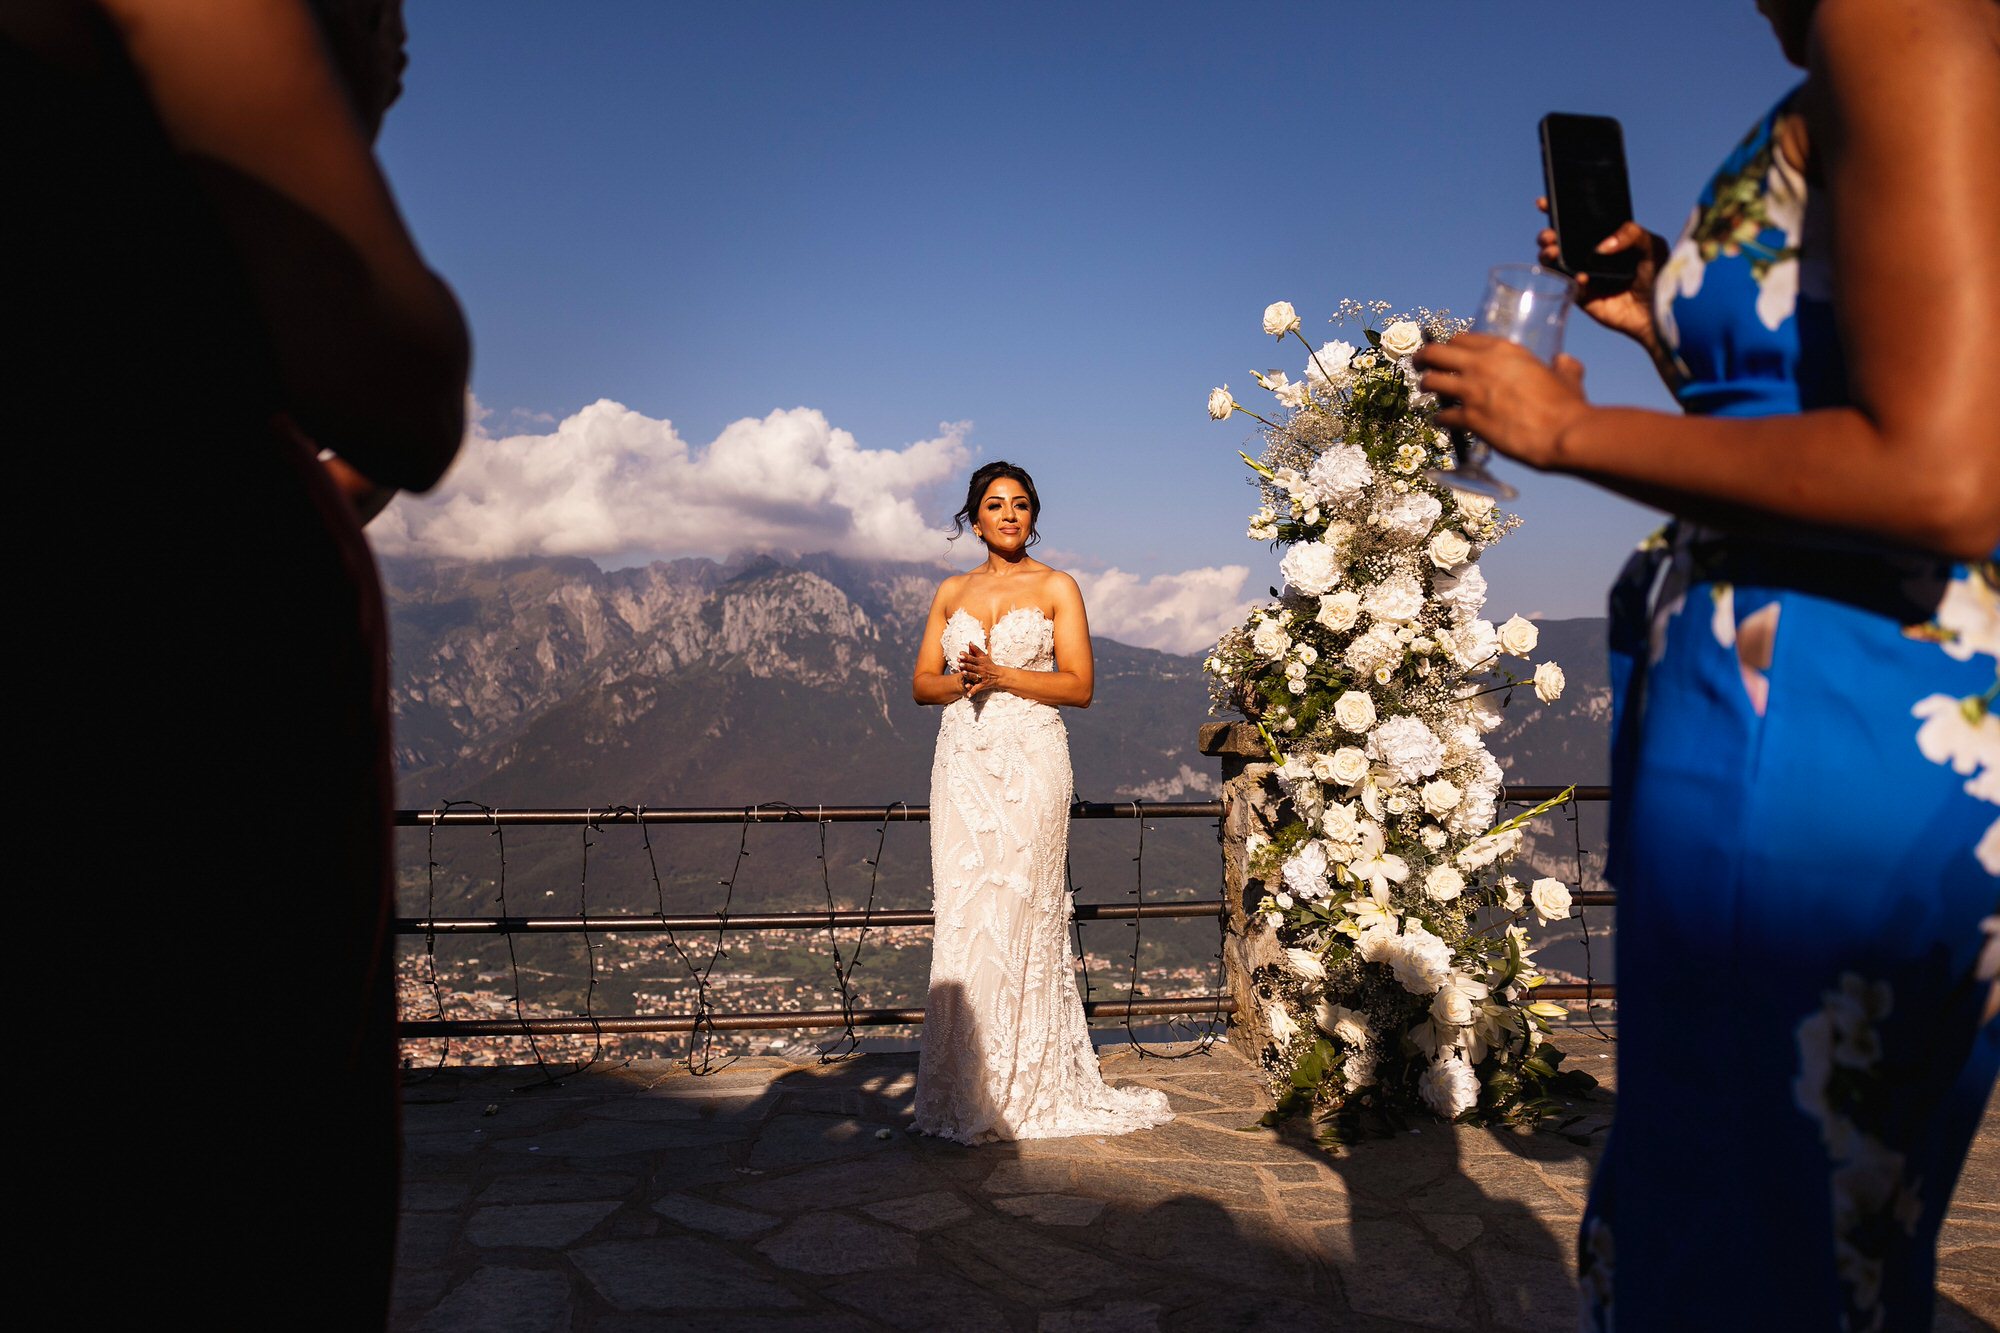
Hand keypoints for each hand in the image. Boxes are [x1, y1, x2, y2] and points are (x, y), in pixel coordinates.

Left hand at [956, 644, 1006, 696]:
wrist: (999, 675)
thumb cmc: (989, 665)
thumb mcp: (984, 656)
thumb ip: (976, 650)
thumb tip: (969, 642)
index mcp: (981, 662)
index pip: (973, 659)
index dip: (967, 657)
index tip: (960, 654)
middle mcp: (981, 670)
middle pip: (973, 667)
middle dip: (966, 665)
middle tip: (959, 663)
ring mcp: (982, 678)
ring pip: (974, 676)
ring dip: (969, 675)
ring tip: (963, 674)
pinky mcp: (983, 685)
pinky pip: (977, 689)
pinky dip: (973, 692)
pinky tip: (967, 695)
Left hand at [1415, 333, 1589, 469]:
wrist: (1562, 433)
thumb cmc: (1567, 405)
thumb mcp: (1566, 376)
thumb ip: (1563, 365)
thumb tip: (1565, 361)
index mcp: (1503, 349)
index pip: (1463, 338)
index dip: (1452, 346)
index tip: (1448, 353)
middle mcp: (1482, 365)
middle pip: (1436, 353)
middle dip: (1424, 358)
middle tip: (1420, 364)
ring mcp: (1472, 391)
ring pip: (1431, 382)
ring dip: (1426, 386)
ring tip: (1426, 391)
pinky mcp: (1469, 418)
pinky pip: (1442, 415)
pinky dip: (1440, 418)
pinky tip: (1442, 421)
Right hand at [1537, 196, 1667, 353]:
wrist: (1660, 312)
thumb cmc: (1660, 276)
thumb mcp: (1652, 244)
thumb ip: (1630, 233)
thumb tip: (1600, 246)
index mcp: (1605, 239)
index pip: (1578, 221)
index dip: (1558, 210)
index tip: (1544, 203)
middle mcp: (1590, 256)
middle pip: (1558, 241)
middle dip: (1547, 234)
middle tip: (1549, 235)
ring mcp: (1583, 275)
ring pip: (1554, 263)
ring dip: (1548, 255)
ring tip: (1553, 251)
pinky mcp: (1582, 297)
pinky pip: (1567, 286)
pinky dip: (1571, 279)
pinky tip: (1582, 277)